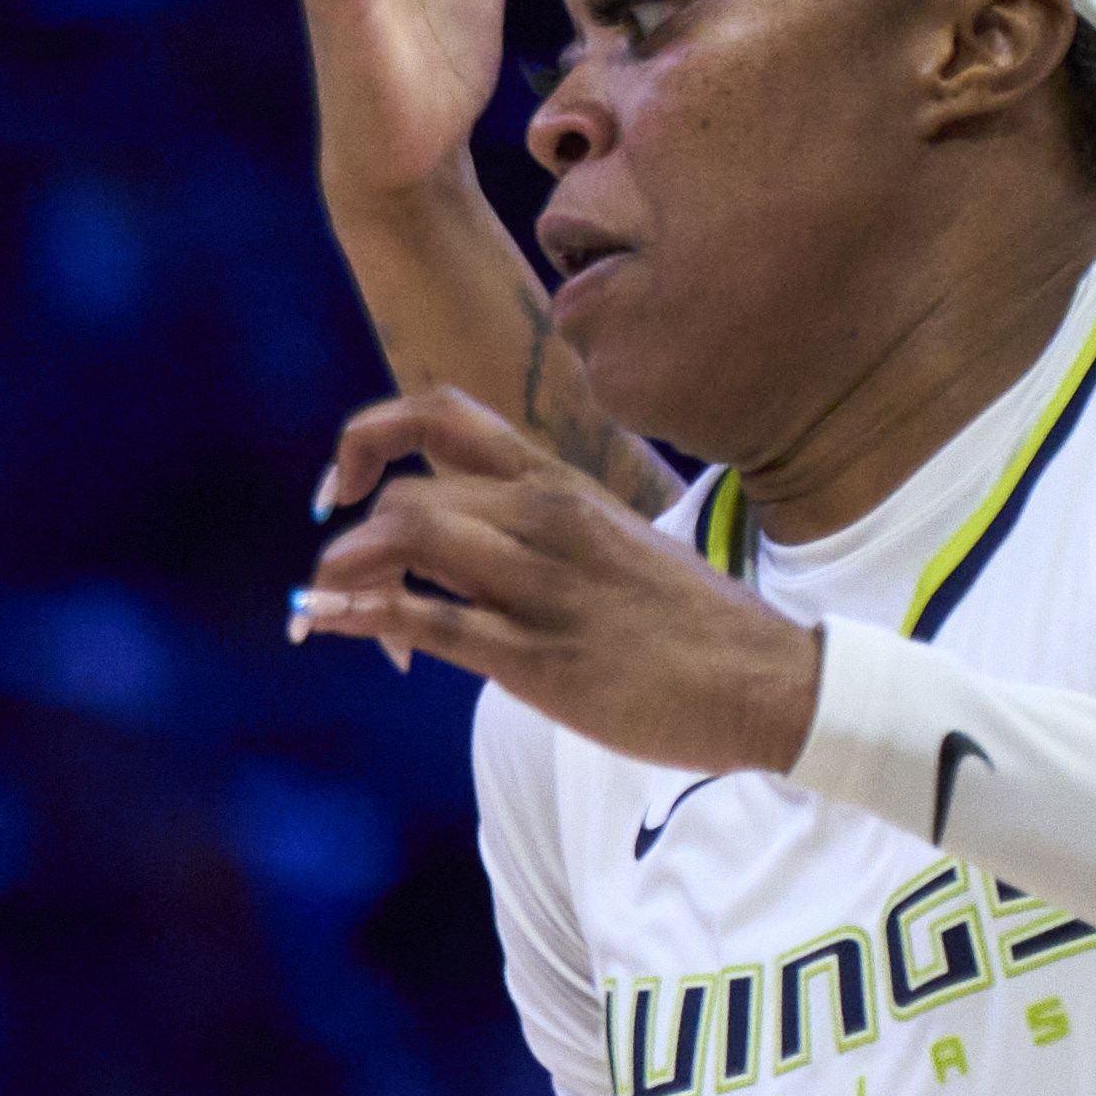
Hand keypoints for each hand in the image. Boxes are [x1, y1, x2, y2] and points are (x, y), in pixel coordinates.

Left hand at [296, 389, 825, 769]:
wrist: (767, 680)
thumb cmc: (681, 622)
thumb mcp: (604, 543)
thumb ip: (530, 530)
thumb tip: (444, 545)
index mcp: (561, 485)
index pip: (443, 414)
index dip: (369, 436)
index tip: (340, 485)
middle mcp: (547, 519)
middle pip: (406, 492)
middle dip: (346, 538)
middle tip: (333, 588)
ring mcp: (541, 584)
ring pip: (407, 535)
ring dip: (342, 574)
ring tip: (328, 613)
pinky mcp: (535, 654)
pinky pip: (426, 619)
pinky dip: (359, 618)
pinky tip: (328, 627)